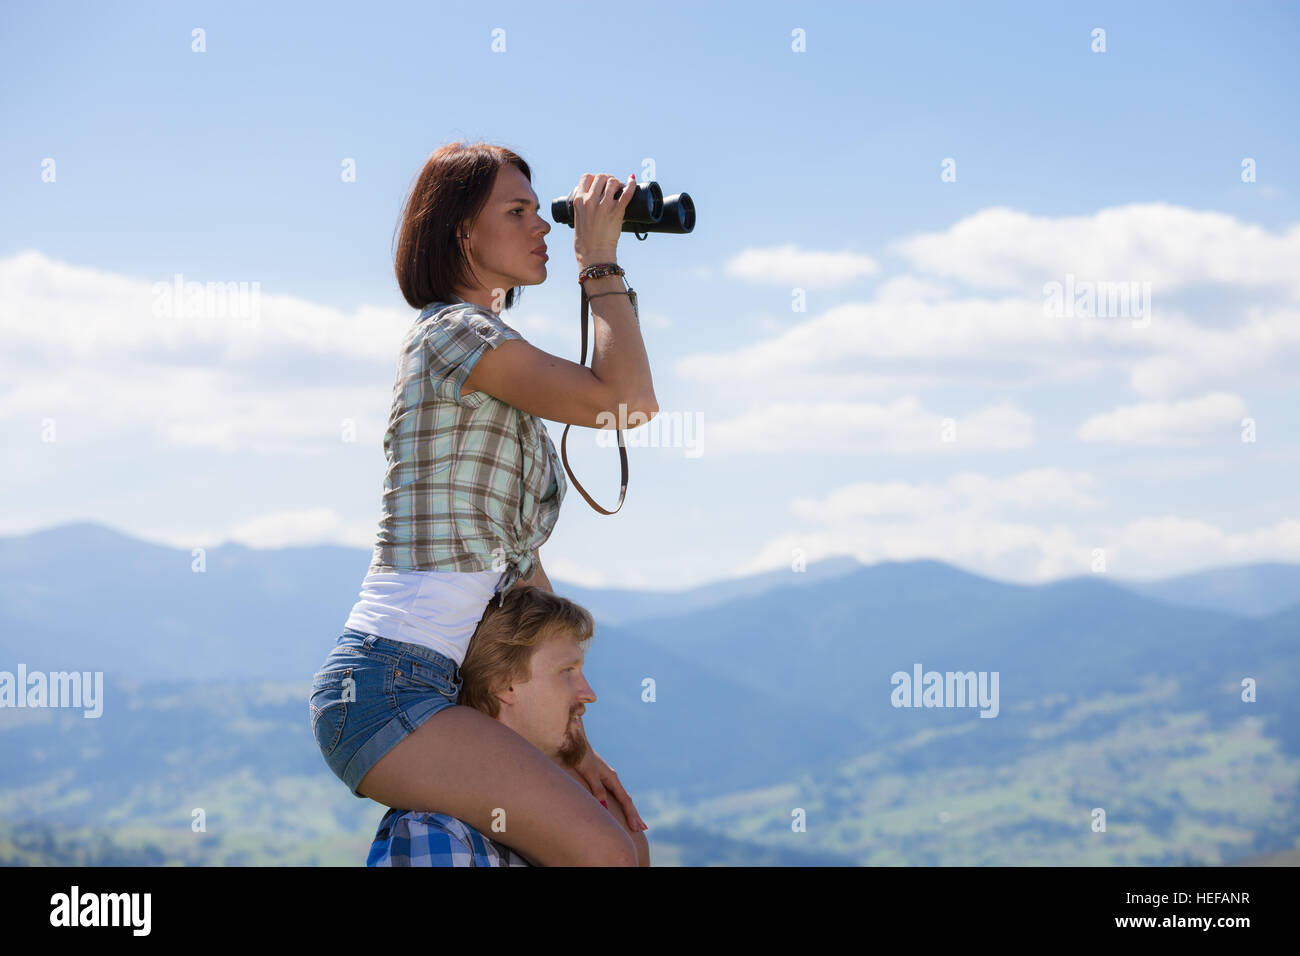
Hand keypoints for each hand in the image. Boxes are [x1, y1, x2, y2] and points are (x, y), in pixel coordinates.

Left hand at [571, 716, 646, 831]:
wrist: (573, 743)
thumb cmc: (580, 757)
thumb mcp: (588, 772)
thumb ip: (596, 788)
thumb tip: (604, 805)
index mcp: (611, 777)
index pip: (625, 800)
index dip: (631, 814)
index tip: (636, 828)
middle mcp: (612, 778)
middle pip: (626, 799)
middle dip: (634, 814)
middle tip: (643, 828)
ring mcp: (607, 778)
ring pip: (621, 797)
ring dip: (629, 810)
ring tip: (635, 822)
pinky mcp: (600, 778)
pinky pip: (614, 794)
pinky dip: (620, 804)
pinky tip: (619, 808)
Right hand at [573, 172, 635, 263]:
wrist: (593, 254)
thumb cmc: (585, 240)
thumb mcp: (578, 218)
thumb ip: (584, 206)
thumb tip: (594, 199)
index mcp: (579, 201)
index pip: (586, 177)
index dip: (595, 178)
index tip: (600, 183)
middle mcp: (590, 201)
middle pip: (601, 177)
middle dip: (608, 179)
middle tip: (612, 186)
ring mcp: (603, 206)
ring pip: (613, 182)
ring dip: (618, 183)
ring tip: (620, 189)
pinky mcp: (616, 212)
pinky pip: (626, 193)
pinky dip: (631, 185)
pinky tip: (632, 181)